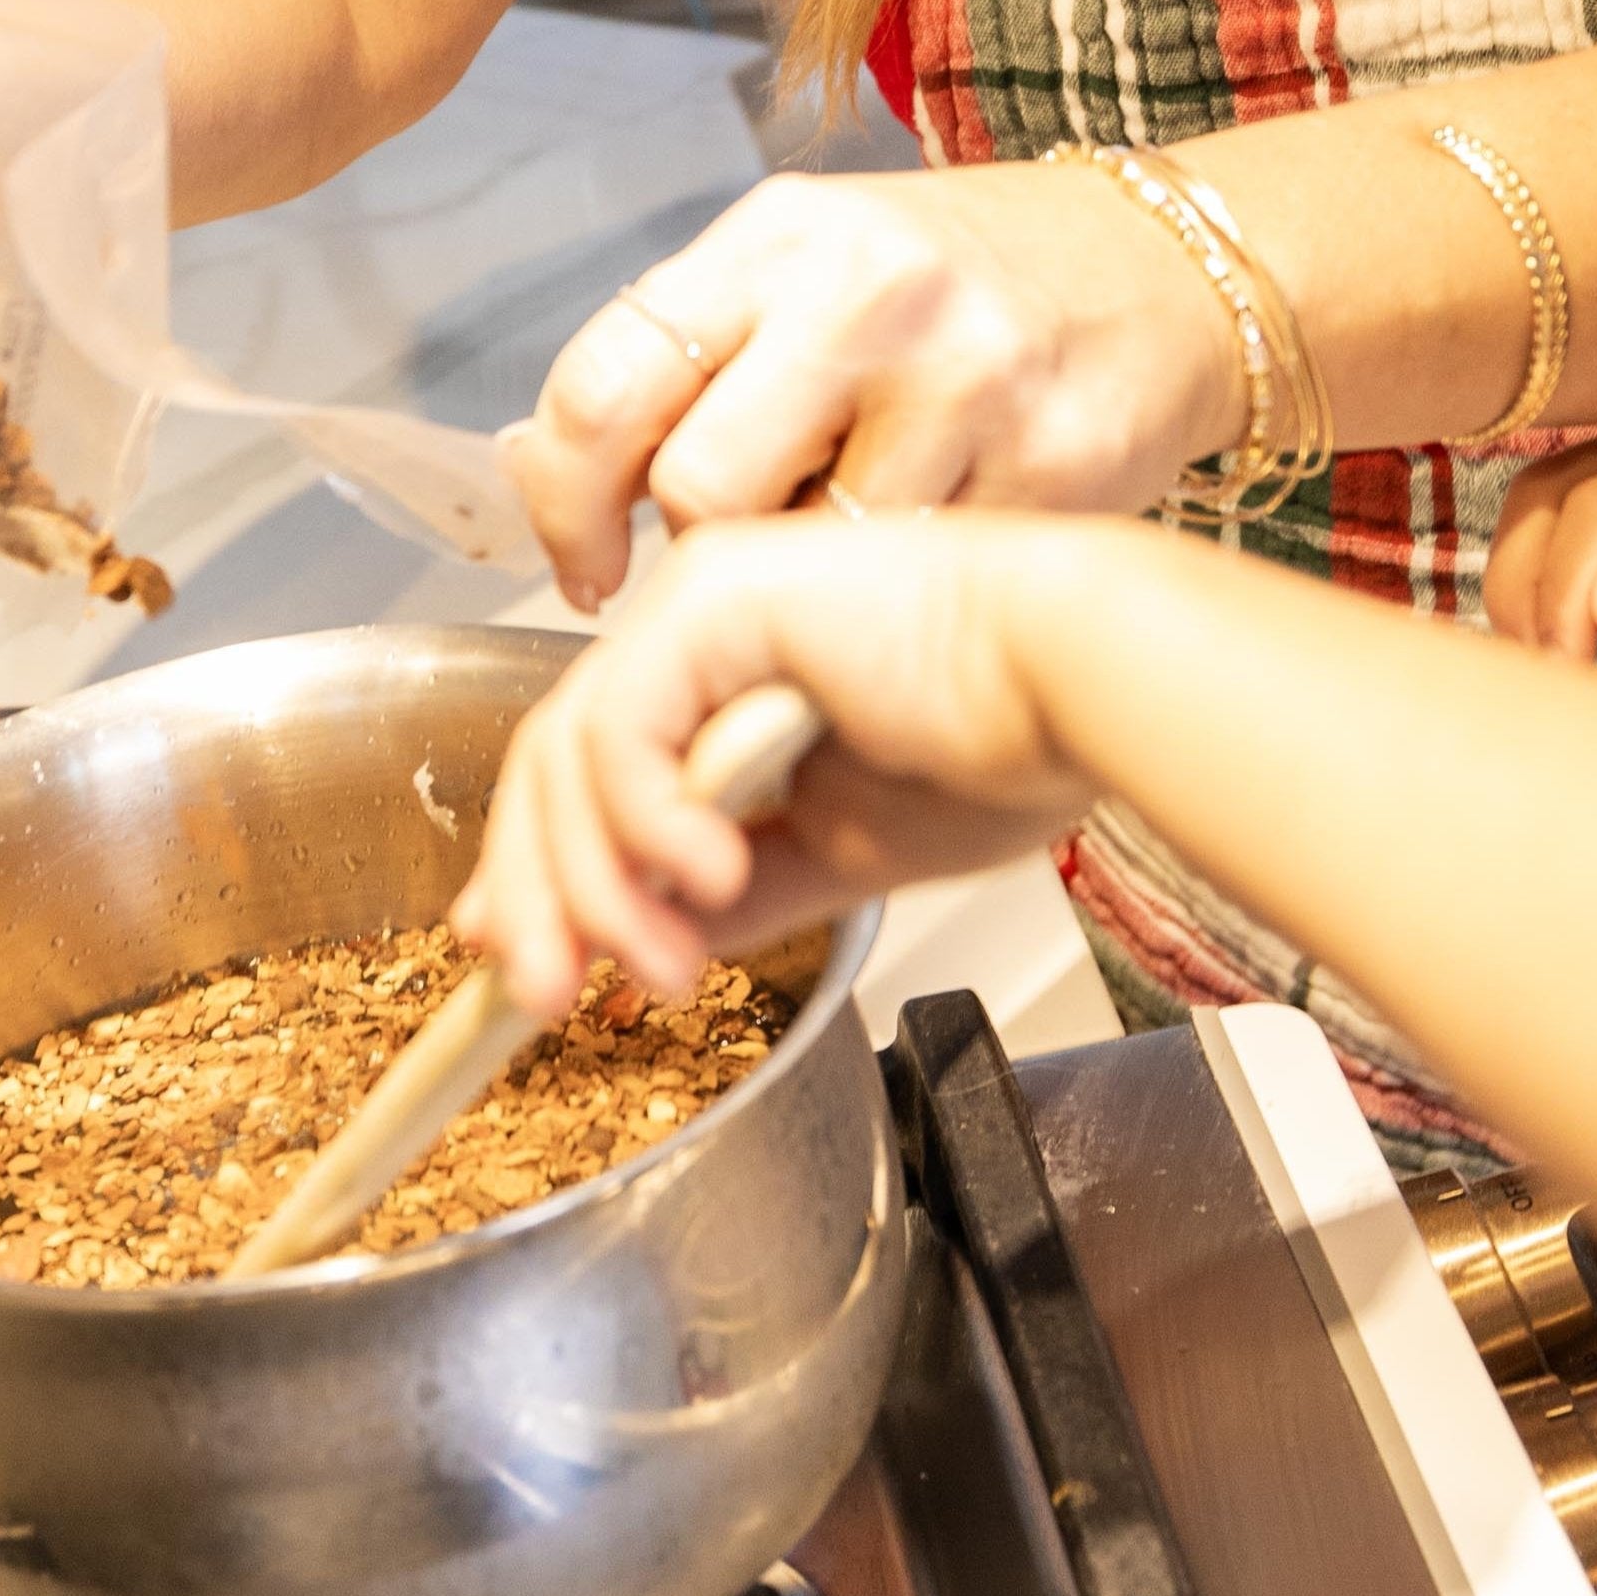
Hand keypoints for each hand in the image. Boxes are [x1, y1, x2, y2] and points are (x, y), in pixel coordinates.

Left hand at [454, 511, 1109, 1013]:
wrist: (1079, 688)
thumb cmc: (1003, 742)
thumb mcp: (841, 852)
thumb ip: (739, 888)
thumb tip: (647, 942)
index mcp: (725, 673)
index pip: (588, 769)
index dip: (538, 871)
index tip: (517, 963)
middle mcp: (697, 626)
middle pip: (554, 762)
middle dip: (539, 896)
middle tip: (547, 997)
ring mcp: (699, 603)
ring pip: (572, 751)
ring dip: (594, 881)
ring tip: (660, 964)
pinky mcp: (716, 598)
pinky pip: (625, 723)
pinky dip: (642, 817)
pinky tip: (706, 872)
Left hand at [499, 165, 1246, 607]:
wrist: (1175, 271)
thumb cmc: (965, 281)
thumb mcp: (809, 267)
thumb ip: (684, 354)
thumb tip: (538, 470)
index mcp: (780, 237)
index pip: (604, 384)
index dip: (564, 504)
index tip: (585, 561)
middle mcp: (868, 295)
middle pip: (698, 489)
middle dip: (702, 544)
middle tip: (740, 547)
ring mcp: (967, 382)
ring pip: (811, 556)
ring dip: (811, 577)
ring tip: (854, 534)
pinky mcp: (1048, 468)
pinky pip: (919, 580)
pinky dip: (905, 588)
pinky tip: (937, 540)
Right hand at [1483, 421, 1596, 717]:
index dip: (1566, 588)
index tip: (1568, 668)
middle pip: (1549, 495)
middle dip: (1530, 584)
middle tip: (1547, 671)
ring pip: (1539, 505)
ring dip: (1525, 579)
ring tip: (1545, 657)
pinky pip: (1558, 522)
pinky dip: (1541, 574)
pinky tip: (1558, 632)